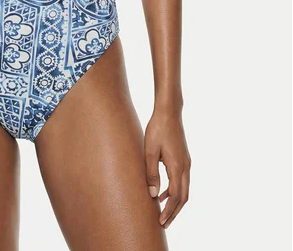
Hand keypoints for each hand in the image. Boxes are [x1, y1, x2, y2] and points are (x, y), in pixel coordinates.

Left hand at [144, 106, 190, 228]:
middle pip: (183, 197)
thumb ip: (151, 173)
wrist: (169, 112)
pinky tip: (162, 193)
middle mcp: (185, 167)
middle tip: (164, 224)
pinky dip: (174, 191)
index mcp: (177, 166)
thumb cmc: (157, 129)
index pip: (175, 196)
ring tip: (163, 213)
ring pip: (184, 190)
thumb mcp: (149, 150)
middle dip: (174, 212)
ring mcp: (186, 163)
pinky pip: (181, 181)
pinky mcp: (184, 159)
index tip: (160, 221)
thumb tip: (153, 195)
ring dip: (175, 203)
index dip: (169, 211)